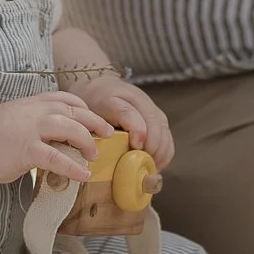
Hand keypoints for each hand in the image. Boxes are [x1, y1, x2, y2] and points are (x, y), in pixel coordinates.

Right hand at [0, 91, 111, 185]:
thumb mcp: (11, 117)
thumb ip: (30, 120)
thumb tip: (48, 134)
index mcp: (29, 103)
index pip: (63, 98)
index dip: (82, 107)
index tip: (91, 116)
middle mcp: (34, 111)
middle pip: (74, 112)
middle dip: (94, 122)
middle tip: (107, 133)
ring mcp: (31, 129)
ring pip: (71, 129)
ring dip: (87, 142)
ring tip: (94, 155)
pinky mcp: (28, 150)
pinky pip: (58, 158)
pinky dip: (74, 167)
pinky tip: (83, 175)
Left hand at [59, 69, 173, 168]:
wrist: (98, 85)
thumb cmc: (90, 106)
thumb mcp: (85, 117)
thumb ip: (93, 132)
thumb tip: (103, 157)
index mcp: (111, 98)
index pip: (128, 111)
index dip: (137, 129)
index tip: (137, 146)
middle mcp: (135, 98)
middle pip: (153, 122)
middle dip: (152, 147)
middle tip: (143, 166)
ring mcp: (149, 105)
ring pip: (163, 128)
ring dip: (160, 151)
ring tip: (149, 167)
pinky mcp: (157, 114)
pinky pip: (167, 133)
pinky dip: (164, 151)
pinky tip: (155, 163)